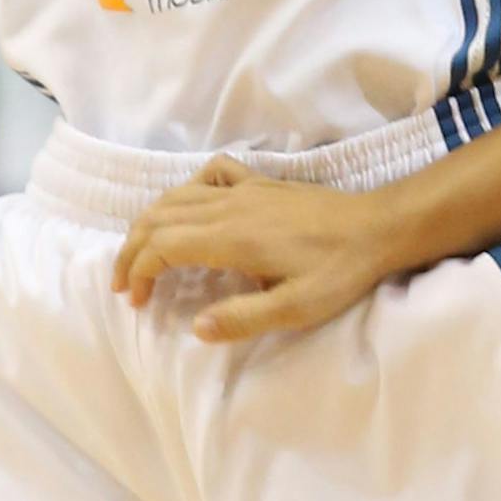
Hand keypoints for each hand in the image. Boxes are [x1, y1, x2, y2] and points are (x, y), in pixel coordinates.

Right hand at [110, 158, 405, 341]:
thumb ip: (242, 319)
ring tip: (141, 253)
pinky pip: (213, 173)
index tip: (136, 302)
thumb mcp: (295, 309)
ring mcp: (245, 188)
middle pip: (160, 216)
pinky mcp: (261, 183)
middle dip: (132, 248)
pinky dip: (189, 187)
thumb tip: (195, 328)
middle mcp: (230, 205)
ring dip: (151, 221)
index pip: (163, 246)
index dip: (139, 272)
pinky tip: (191, 207)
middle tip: (124, 283)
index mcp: (232, 237)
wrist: (377, 227)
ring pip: (179, 194)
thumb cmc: (338, 271)